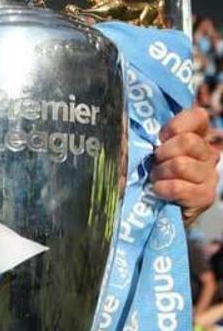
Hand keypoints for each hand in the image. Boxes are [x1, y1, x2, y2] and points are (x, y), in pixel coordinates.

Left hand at [153, 108, 220, 222]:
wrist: (151, 213)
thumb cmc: (144, 176)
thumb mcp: (143, 152)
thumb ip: (143, 136)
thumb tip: (122, 123)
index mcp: (194, 137)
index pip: (198, 117)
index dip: (177, 124)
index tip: (160, 137)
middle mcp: (207, 154)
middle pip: (187, 141)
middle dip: (162, 153)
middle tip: (154, 164)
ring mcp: (209, 176)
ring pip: (181, 164)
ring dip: (160, 173)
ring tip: (155, 179)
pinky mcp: (205, 197)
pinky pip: (178, 187)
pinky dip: (162, 189)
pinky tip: (159, 192)